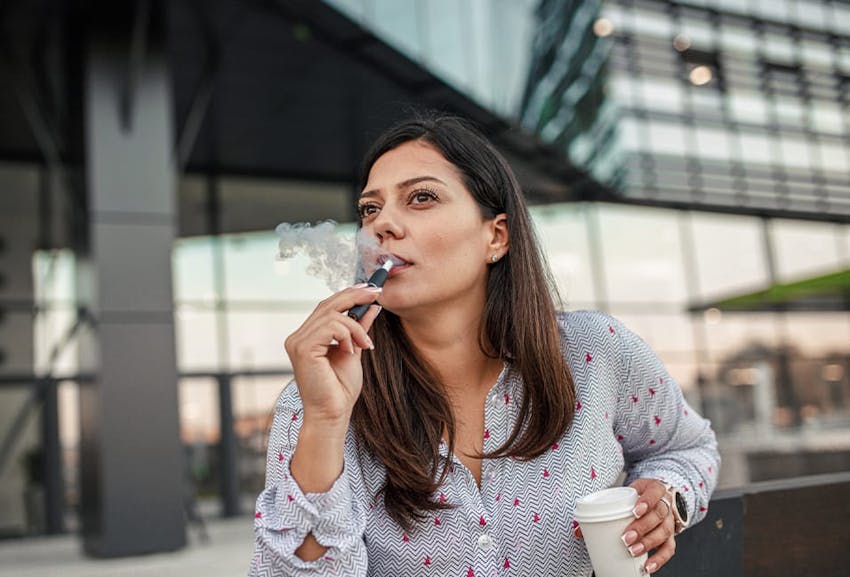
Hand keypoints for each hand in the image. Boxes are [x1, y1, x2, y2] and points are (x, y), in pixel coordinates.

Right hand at [284, 283, 382, 425]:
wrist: (333, 413)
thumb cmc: (340, 389)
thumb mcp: (354, 350)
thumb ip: (359, 328)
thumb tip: (372, 306)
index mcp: (307, 337)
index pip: (326, 306)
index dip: (348, 294)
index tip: (370, 290)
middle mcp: (298, 337)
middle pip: (327, 304)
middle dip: (355, 296)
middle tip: (376, 294)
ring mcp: (298, 342)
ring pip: (332, 315)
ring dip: (355, 327)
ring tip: (364, 344)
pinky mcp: (303, 349)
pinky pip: (331, 327)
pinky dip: (348, 335)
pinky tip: (352, 350)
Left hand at [572, 478, 675, 573]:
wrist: (657, 496)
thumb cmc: (637, 495)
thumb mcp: (625, 493)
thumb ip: (604, 506)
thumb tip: (577, 530)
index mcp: (655, 489)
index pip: (654, 493)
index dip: (646, 502)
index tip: (634, 511)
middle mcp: (666, 505)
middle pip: (657, 516)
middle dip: (642, 528)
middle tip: (626, 537)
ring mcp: (670, 521)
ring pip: (663, 532)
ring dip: (648, 543)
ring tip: (632, 551)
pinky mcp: (670, 536)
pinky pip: (669, 548)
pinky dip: (659, 559)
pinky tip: (647, 566)